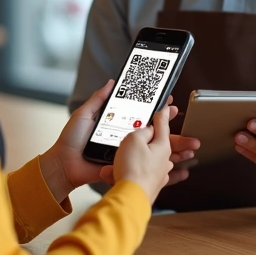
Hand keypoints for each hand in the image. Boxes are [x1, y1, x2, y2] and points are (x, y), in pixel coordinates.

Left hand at [40, 81, 199, 203]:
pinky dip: (166, 172)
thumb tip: (112, 82)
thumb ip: (99, 99)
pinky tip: (181, 170)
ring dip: (176, 152)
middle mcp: (125, 141)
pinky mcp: (124, 169)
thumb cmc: (72, 140)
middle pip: (155, 136)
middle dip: (175, 133)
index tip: (172, 103)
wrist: (63, 165)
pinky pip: (148, 170)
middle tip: (190, 128)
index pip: (144, 117)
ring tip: (192, 148)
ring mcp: (126, 156)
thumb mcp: (85, 114)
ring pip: (156, 154)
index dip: (159, 111)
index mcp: (118, 126)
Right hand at [111, 105, 174, 203]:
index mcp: (163, 147)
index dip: (163, 115)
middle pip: (157, 144)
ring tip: (118, 159)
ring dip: (131, 158)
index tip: (167, 108)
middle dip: (149, 138)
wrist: (130, 198)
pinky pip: (135, 175)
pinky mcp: (147, 187)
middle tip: (148, 130)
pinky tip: (110, 173)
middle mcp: (163, 162)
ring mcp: (157, 176)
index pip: (163, 126)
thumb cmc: (133, 168)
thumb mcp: (134, 139)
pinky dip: (124, 172)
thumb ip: (142, 131)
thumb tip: (148, 129)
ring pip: (145, 161)